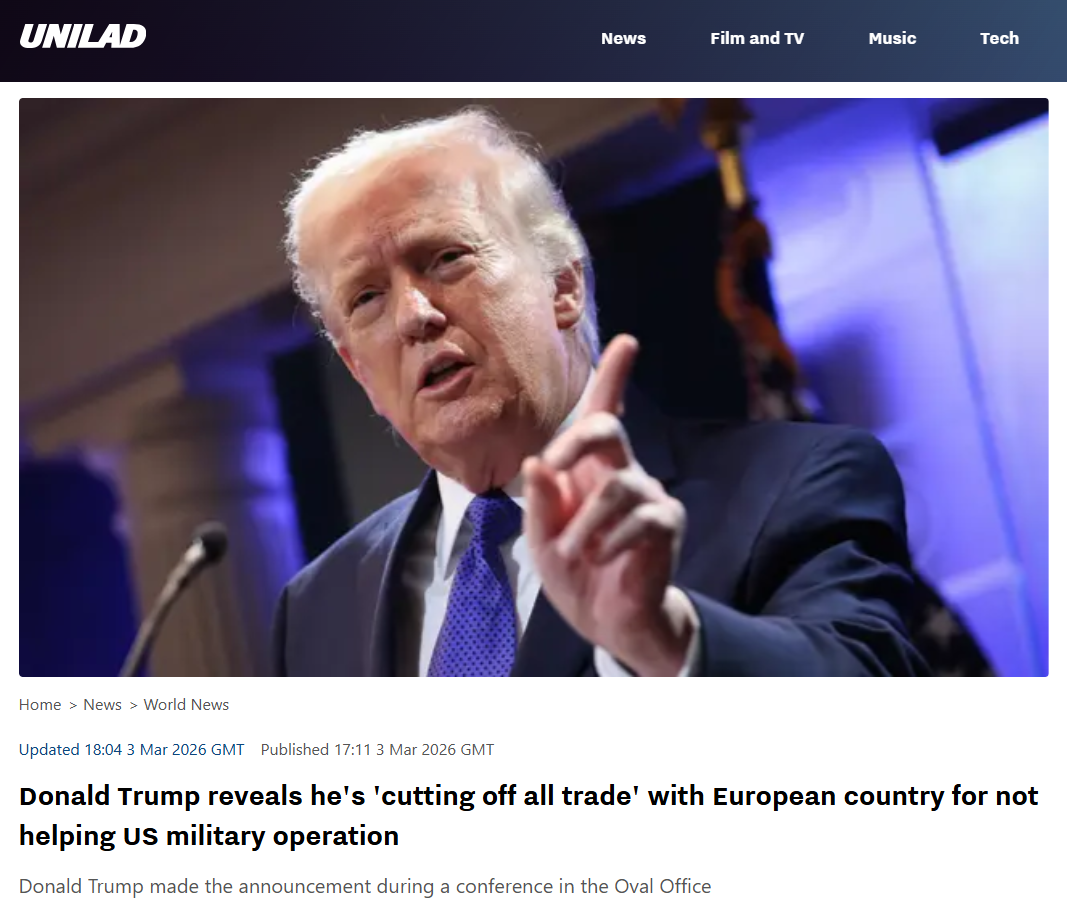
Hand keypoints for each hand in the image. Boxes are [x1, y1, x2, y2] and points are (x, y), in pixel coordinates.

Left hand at [522, 335, 694, 675]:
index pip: (601, 415)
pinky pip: (640, 518)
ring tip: (576, 552)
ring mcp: (648, 496)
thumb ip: (538, 503)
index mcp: (588, 470)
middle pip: (607, 427)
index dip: (614, 377)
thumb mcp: (542, 539)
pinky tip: (603, 559)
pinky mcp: (666, 523)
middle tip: (554, 466)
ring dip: (585, 524)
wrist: (607, 620)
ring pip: (616, 487)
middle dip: (576, 439)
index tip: (628, 342)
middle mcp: (621, 473)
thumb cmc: (574, 571)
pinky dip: (611, 541)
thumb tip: (536, 463)